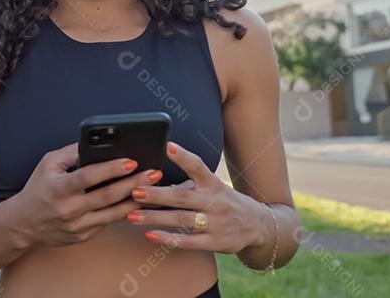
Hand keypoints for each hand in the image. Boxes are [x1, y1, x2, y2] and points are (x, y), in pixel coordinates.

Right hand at [10, 141, 162, 247]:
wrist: (23, 224)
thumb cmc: (37, 189)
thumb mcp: (48, 164)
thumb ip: (72, 152)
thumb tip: (97, 141)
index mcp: (59, 188)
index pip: (89, 177)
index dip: (111, 169)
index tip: (131, 161)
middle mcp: (69, 209)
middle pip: (107, 196)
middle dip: (134, 183)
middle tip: (154, 172)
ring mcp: (77, 226)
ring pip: (113, 214)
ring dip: (136, 200)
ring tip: (154, 188)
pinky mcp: (83, 236)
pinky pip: (108, 223)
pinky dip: (125, 212)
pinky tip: (139, 202)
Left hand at [124, 141, 270, 252]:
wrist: (257, 226)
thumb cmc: (226, 202)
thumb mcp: (214, 186)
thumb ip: (190, 182)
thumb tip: (156, 175)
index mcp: (213, 184)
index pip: (198, 166)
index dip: (183, 157)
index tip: (167, 146)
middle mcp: (215, 202)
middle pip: (182, 197)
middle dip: (157, 194)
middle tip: (135, 190)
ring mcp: (216, 223)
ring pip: (181, 220)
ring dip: (155, 218)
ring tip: (132, 215)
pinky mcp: (215, 242)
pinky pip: (188, 241)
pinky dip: (168, 238)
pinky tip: (150, 235)